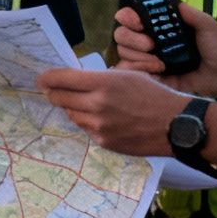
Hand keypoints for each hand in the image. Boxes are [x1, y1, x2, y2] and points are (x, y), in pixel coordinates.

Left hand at [38, 66, 190, 156]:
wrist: (175, 125)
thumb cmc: (153, 94)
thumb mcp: (127, 75)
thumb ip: (99, 78)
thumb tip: (75, 80)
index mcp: (103, 83)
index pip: (62, 79)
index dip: (47, 78)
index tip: (41, 79)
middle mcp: (97, 105)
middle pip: (60, 98)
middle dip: (55, 93)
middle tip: (54, 90)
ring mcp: (99, 126)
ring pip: (71, 114)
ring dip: (73, 108)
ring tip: (87, 104)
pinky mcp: (104, 142)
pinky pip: (85, 129)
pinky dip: (88, 122)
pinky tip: (102, 119)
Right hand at [113, 1, 216, 98]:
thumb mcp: (207, 25)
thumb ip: (191, 14)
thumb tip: (176, 4)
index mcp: (158, 26)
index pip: (129, 17)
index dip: (128, 17)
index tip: (139, 22)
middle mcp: (147, 41)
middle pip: (120, 35)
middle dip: (132, 38)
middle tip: (152, 45)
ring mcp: (146, 60)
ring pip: (123, 53)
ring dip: (138, 56)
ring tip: (160, 63)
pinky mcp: (148, 78)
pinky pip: (129, 72)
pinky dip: (138, 69)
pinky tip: (157, 71)